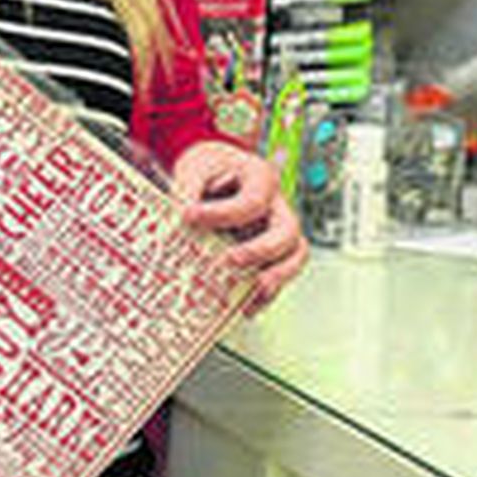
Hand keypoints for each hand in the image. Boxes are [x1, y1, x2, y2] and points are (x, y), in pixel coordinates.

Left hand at [172, 140, 307, 315]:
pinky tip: (246, 307)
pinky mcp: (270, 252)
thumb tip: (182, 219)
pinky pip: (280, 274)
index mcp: (260, 177)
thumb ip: (187, 191)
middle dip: (260, 250)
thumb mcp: (193, 169)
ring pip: (294, 255)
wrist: (211, 171)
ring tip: (251, 291)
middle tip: (227, 261)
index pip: (253, 200)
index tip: (187, 216)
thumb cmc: (205, 169)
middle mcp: (277, 205)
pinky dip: (267, 294)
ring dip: (276, 276)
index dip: (222, 213)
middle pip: (288, 232)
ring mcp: (277, 230)